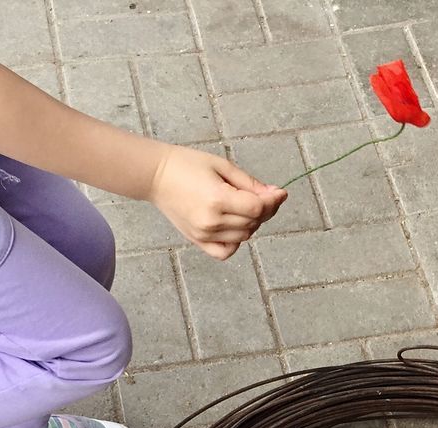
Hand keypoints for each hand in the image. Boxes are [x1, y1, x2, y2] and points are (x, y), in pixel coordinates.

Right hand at [149, 146, 287, 259]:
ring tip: (243, 206)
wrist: (156, 176)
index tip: (281, 192)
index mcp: (217, 199)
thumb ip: (250, 184)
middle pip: (253, 223)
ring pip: (244, 236)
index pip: (257, 208)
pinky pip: (226, 251)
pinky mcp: (198, 241)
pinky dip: (236, 241)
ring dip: (251, 223)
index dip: (273, 200)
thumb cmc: (187, 165)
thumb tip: (274, 195)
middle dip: (265, 209)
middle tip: (263, 195)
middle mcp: (211, 221)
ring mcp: (204, 234)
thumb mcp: (222, 166)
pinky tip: (234, 226)